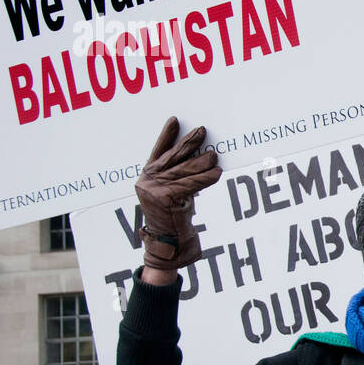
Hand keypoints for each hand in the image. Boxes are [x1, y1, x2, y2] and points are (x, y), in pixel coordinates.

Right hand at [134, 117, 221, 277]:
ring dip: (201, 162)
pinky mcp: (164, 197)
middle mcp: (147, 180)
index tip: (175, 120)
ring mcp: (153, 189)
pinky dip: (205, 178)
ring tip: (214, 156)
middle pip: (172, 157)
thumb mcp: (175, 194)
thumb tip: (202, 159)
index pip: (157, 151)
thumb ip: (180, 177)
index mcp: (147, 177)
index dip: (166, 136)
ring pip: (184, 170)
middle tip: (202, 131)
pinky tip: (216, 172)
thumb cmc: (174, 218)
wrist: (167, 244)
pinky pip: (190, 184)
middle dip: (188, 143)